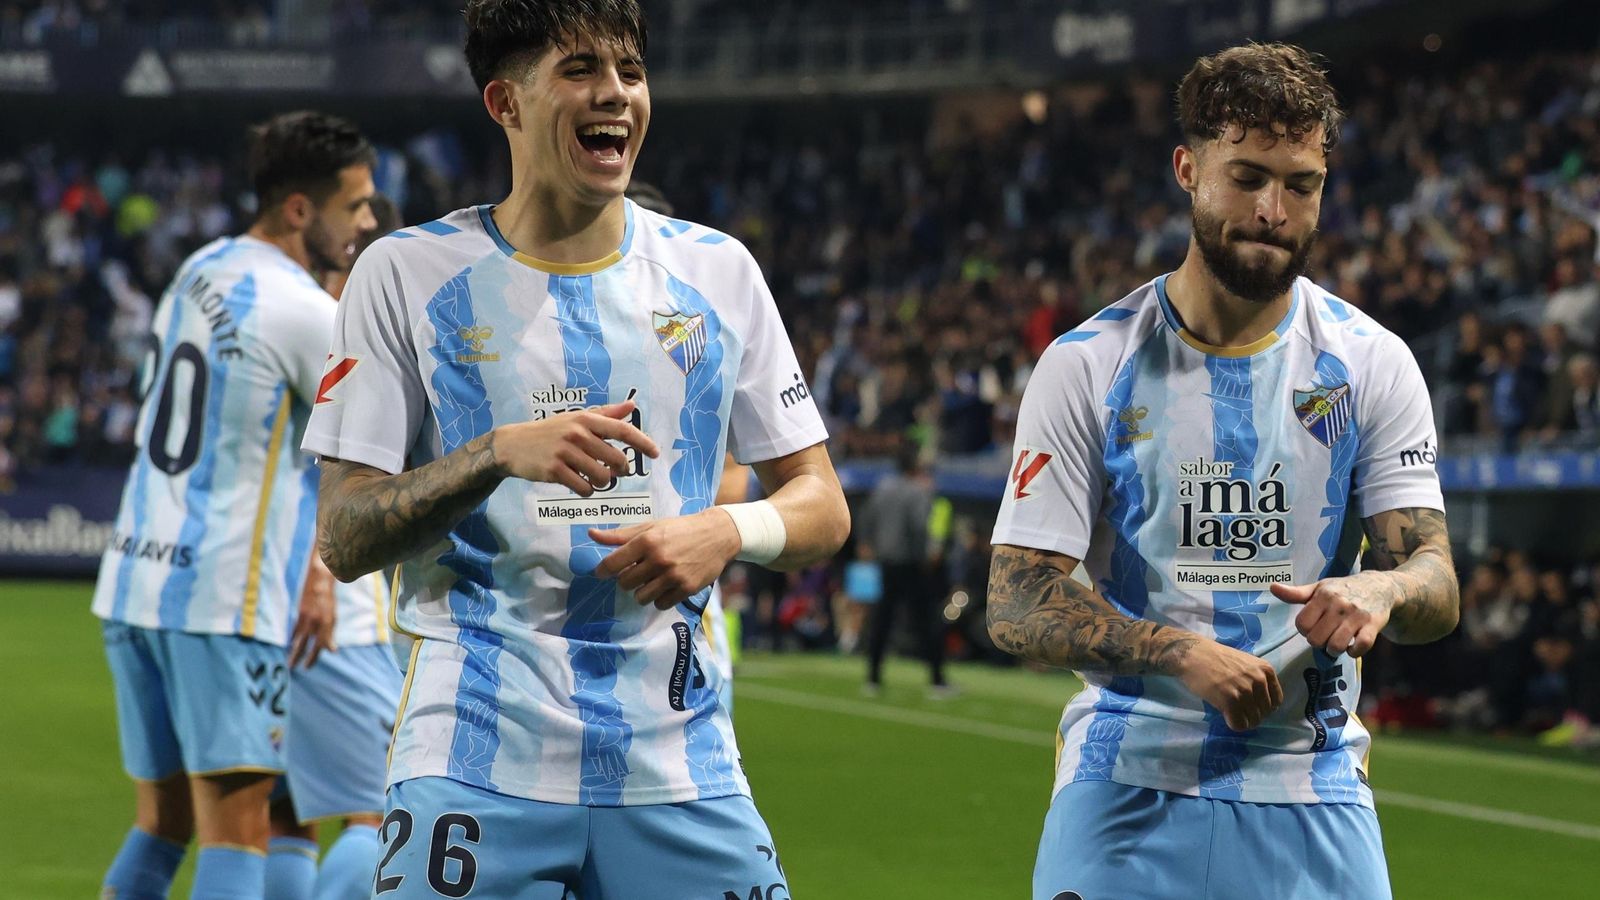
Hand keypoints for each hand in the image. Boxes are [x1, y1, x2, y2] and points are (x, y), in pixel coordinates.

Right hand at [290, 556, 336, 668]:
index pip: (319, 645)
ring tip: (290, 662)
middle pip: (306, 645)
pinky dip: (291, 638)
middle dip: (301, 658)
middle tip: (297, 669)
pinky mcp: (298, 613)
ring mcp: (305, 617)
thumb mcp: (333, 617)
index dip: (313, 657)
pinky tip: (288, 645)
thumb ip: (330, 634)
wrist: (319, 580)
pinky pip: (293, 629)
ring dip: (293, 652)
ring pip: (297, 639)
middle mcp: (315, 621)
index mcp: (326, 623)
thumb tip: (332, 651)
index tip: (307, 667)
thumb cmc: (328, 600)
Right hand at [493, 401, 658, 494]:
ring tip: (594, 478)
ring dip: (602, 483)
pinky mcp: (554, 471)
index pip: (622, 430)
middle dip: (621, 470)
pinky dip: (586, 491)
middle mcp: (577, 434)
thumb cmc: (550, 431)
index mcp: (585, 419)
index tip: (656, 453)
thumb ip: (605, 414)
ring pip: (602, 477)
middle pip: (616, 459)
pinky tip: (579, 485)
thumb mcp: (576, 418)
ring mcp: (565, 453)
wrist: (513, 445)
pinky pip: (584, 488)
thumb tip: (631, 405)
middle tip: (616, 471)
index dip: (642, 442)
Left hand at [589, 510, 741, 609]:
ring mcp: (673, 575)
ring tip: (652, 580)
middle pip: (625, 583)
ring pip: (641, 597)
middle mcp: (659, 559)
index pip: (613, 564)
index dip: (603, 570)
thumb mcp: (651, 526)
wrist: (717, 534)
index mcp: (647, 541)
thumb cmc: (680, 529)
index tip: (603, 572)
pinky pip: (661, 604)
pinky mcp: (687, 588)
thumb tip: (591, 534)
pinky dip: (660, 598)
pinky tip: (666, 586)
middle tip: (637, 572)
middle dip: (627, 579)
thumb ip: (620, 535)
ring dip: (642, 591)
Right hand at [1175, 641, 1283, 731]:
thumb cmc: (1217, 658)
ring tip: (1232, 712)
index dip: (1264, 707)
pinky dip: (1234, 724)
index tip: (1252, 706)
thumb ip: (1257, 679)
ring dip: (1243, 721)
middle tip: (1239, 710)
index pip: (1276, 701)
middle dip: (1253, 715)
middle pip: (1265, 713)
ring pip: (1253, 721)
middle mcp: (1259, 680)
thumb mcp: (1246, 663)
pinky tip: (1226, 716)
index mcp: (1266, 670)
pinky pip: (1239, 724)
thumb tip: (1264, 703)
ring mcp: (1245, 691)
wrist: (1193, 654)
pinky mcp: (1230, 701)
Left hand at [1270, 575, 1393, 657]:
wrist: (1380, 586)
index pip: (1302, 624)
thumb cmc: (1343, 589)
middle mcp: (1339, 605)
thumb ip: (1296, 593)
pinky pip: (1360, 647)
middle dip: (1318, 642)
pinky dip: (1354, 652)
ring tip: (1336, 643)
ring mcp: (1357, 616)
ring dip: (1334, 650)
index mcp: (1323, 596)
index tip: (1312, 627)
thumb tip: (1272, 587)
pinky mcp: (1373, 625)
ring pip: (1336, 646)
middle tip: (1325, 636)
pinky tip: (1352, 647)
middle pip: (1316, 639)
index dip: (1304, 630)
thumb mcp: (1319, 588)